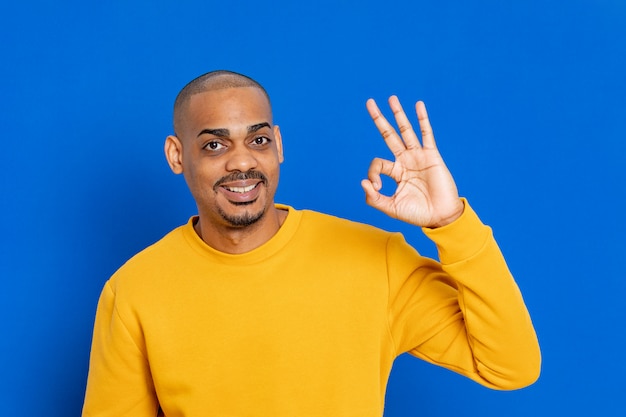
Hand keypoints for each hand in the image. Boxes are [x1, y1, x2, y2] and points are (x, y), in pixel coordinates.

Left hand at [361, 96, 463, 227]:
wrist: (440, 217)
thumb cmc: (417, 214)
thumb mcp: (390, 208)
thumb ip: (373, 198)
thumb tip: (363, 182)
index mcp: (395, 173)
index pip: (377, 163)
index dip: (372, 173)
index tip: (375, 186)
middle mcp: (405, 161)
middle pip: (389, 135)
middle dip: (379, 119)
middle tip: (369, 102)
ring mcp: (418, 157)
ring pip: (405, 130)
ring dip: (398, 114)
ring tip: (391, 98)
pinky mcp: (431, 156)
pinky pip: (426, 134)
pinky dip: (422, 119)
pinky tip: (418, 105)